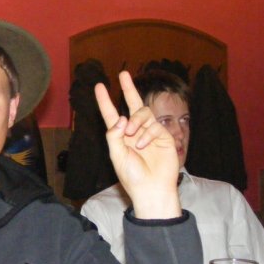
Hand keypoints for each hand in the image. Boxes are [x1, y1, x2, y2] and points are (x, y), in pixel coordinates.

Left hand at [95, 71, 180, 218]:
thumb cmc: (131, 176)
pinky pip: (153, 125)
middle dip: (128, 89)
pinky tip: (144, 145)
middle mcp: (134, 131)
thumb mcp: (116, 155)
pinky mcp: (163, 136)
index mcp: (119, 136)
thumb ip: (114, 135)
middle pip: (132, 105)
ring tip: (132, 136)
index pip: (111, 114)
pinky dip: (146, 133)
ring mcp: (149, 132)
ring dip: (136, 121)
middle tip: (123, 74)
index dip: (105, 101)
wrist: (152, 188)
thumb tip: (121, 117)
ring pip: (142, 113)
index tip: (100, 86)